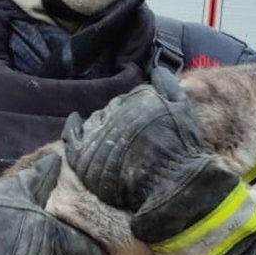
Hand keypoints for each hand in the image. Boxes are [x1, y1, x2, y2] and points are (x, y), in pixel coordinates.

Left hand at [62, 68, 204, 211]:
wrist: (172, 184)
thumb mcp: (184, 108)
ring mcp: (96, 135)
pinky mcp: (84, 156)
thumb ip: (168, 85)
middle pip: (110, 111)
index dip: (133, 110)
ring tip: (109, 136)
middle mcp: (113, 114)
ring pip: (93, 122)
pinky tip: (74, 120)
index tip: (140, 121)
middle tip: (128, 133)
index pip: (125, 100)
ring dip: (99, 125)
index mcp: (134, 101)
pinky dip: (72, 127)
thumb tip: (155, 70)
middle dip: (118, 118)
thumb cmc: (181, 147)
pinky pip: (71, 137)